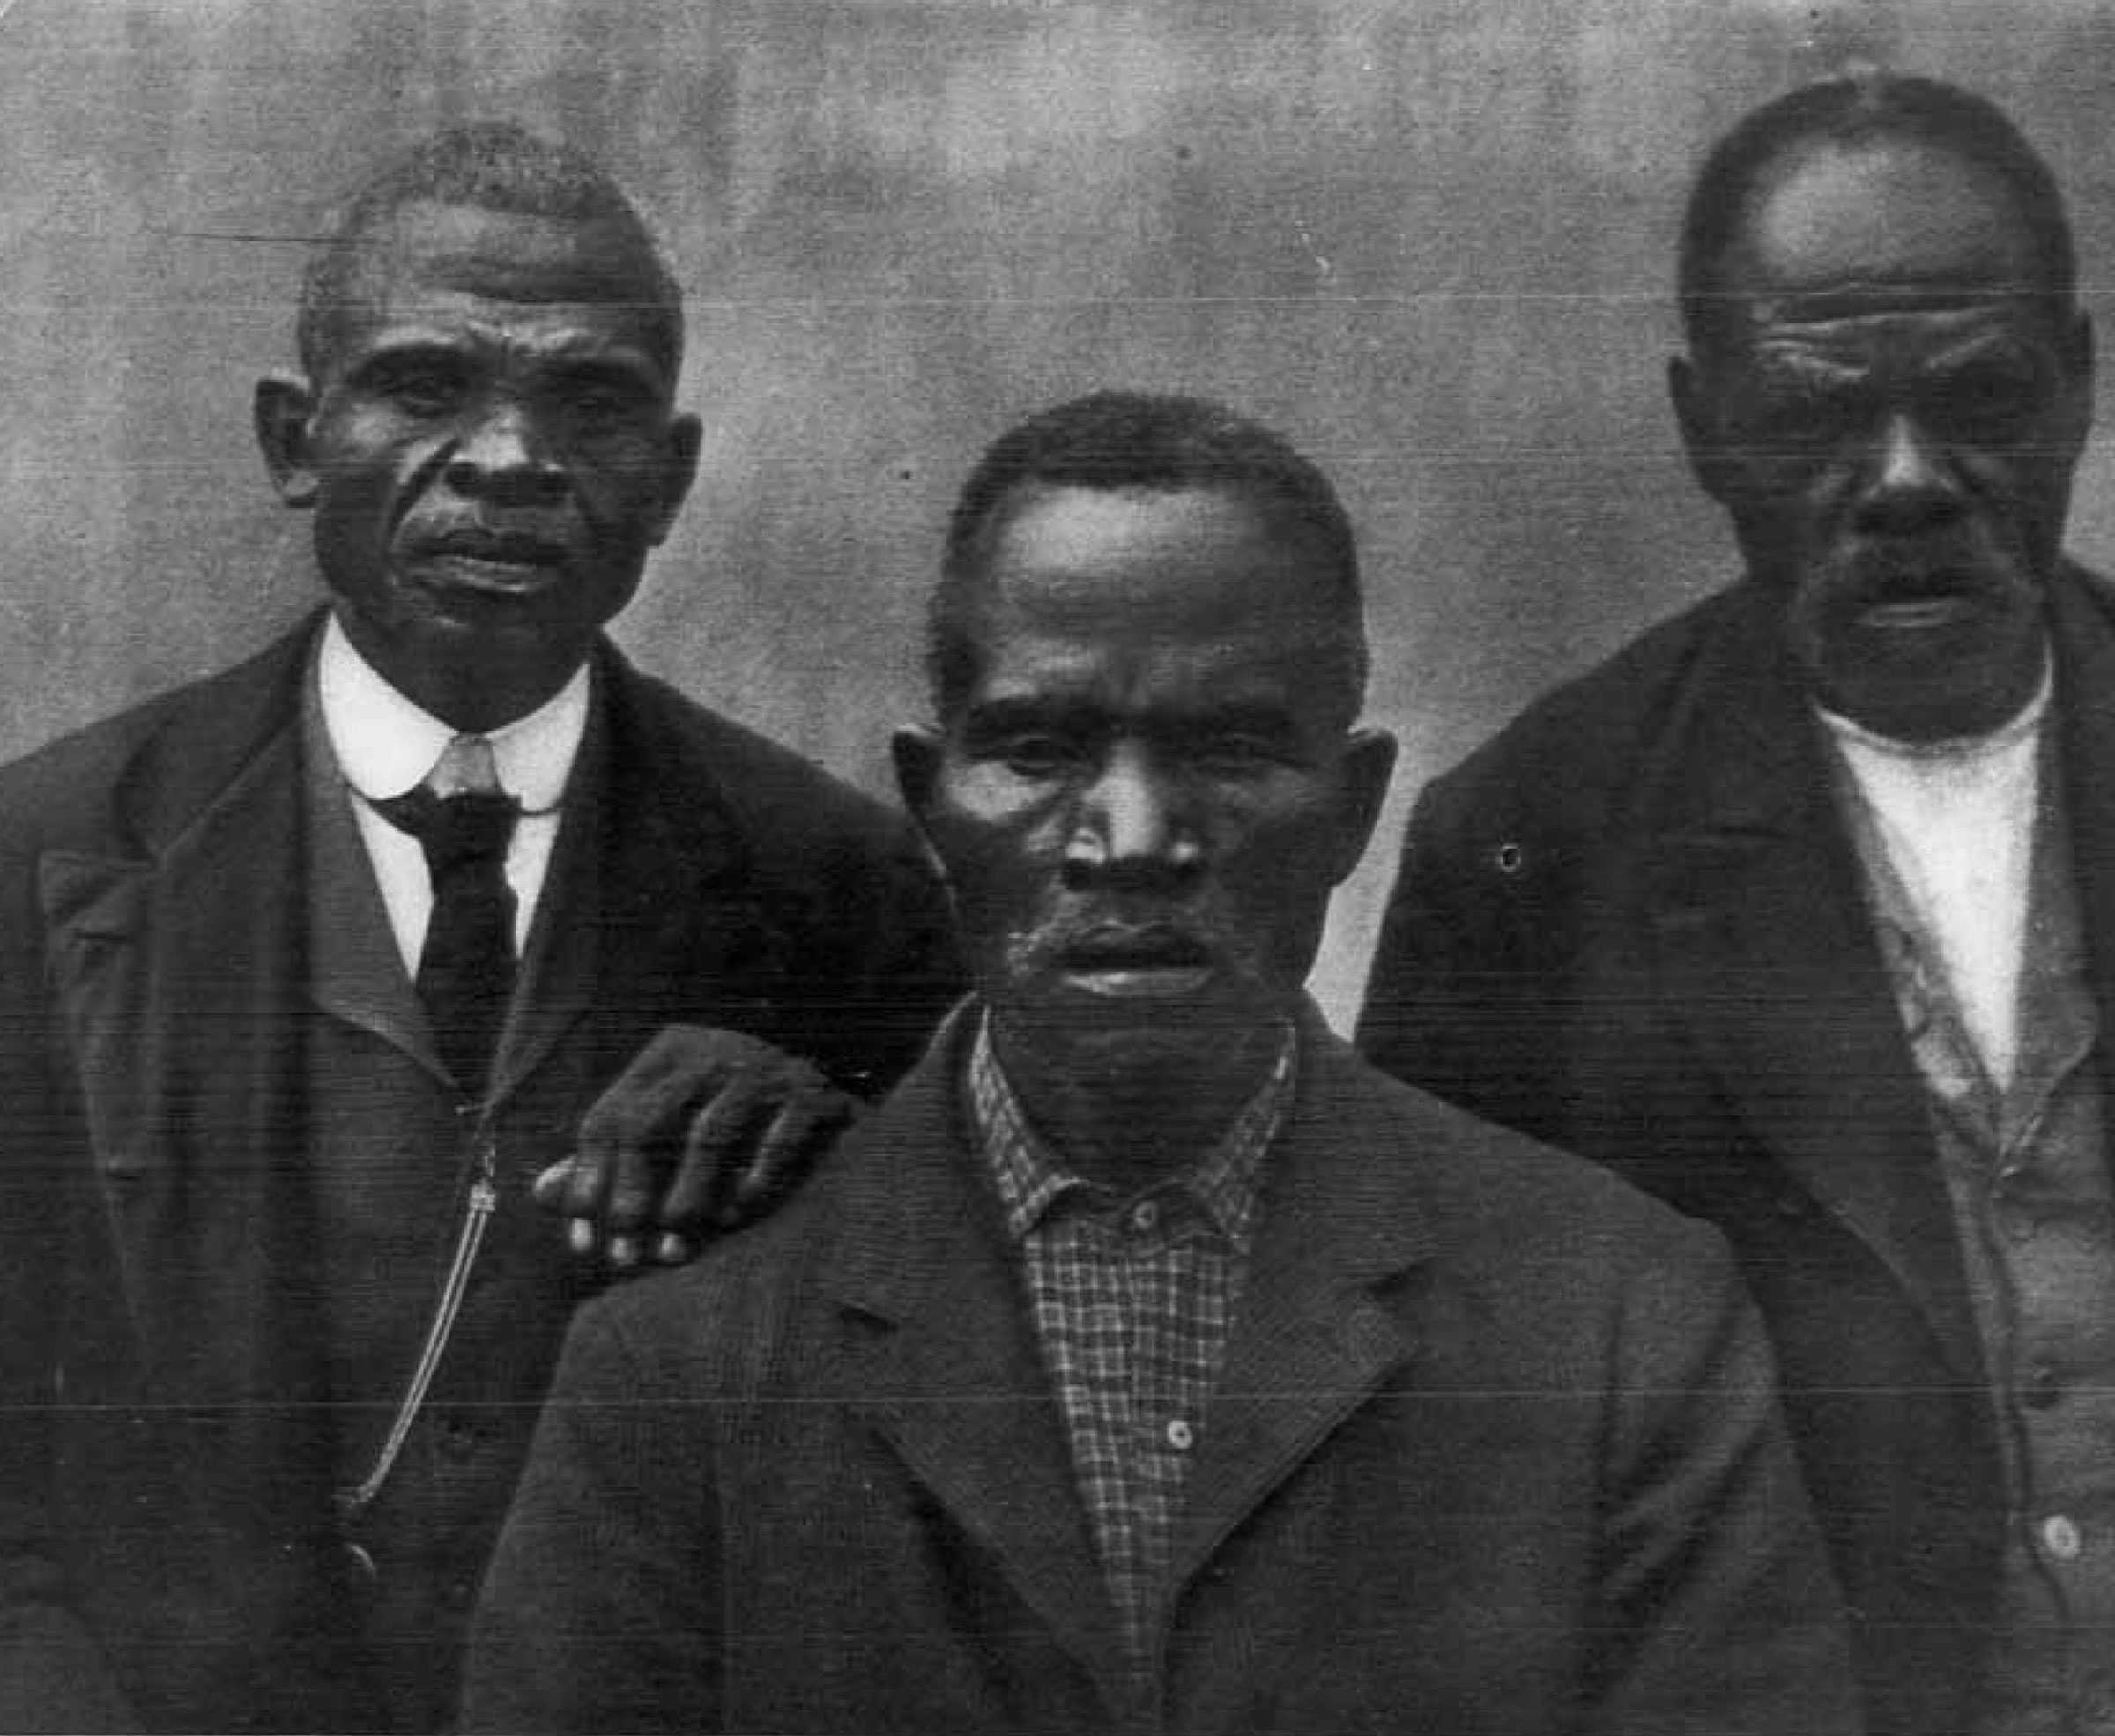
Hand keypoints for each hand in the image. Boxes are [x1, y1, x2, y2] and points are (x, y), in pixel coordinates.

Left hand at [534, 1025, 856, 1270]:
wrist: (830, 1067)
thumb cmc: (737, 1111)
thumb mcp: (669, 1118)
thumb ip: (609, 1158)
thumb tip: (541, 1193)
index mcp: (666, 1057)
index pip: (608, 1118)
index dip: (588, 1183)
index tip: (585, 1245)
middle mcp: (709, 1052)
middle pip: (649, 1123)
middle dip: (632, 1197)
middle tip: (627, 1257)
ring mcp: (763, 1066)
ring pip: (709, 1133)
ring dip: (687, 1196)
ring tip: (675, 1248)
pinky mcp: (810, 1089)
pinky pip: (777, 1135)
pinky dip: (754, 1177)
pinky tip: (738, 1216)